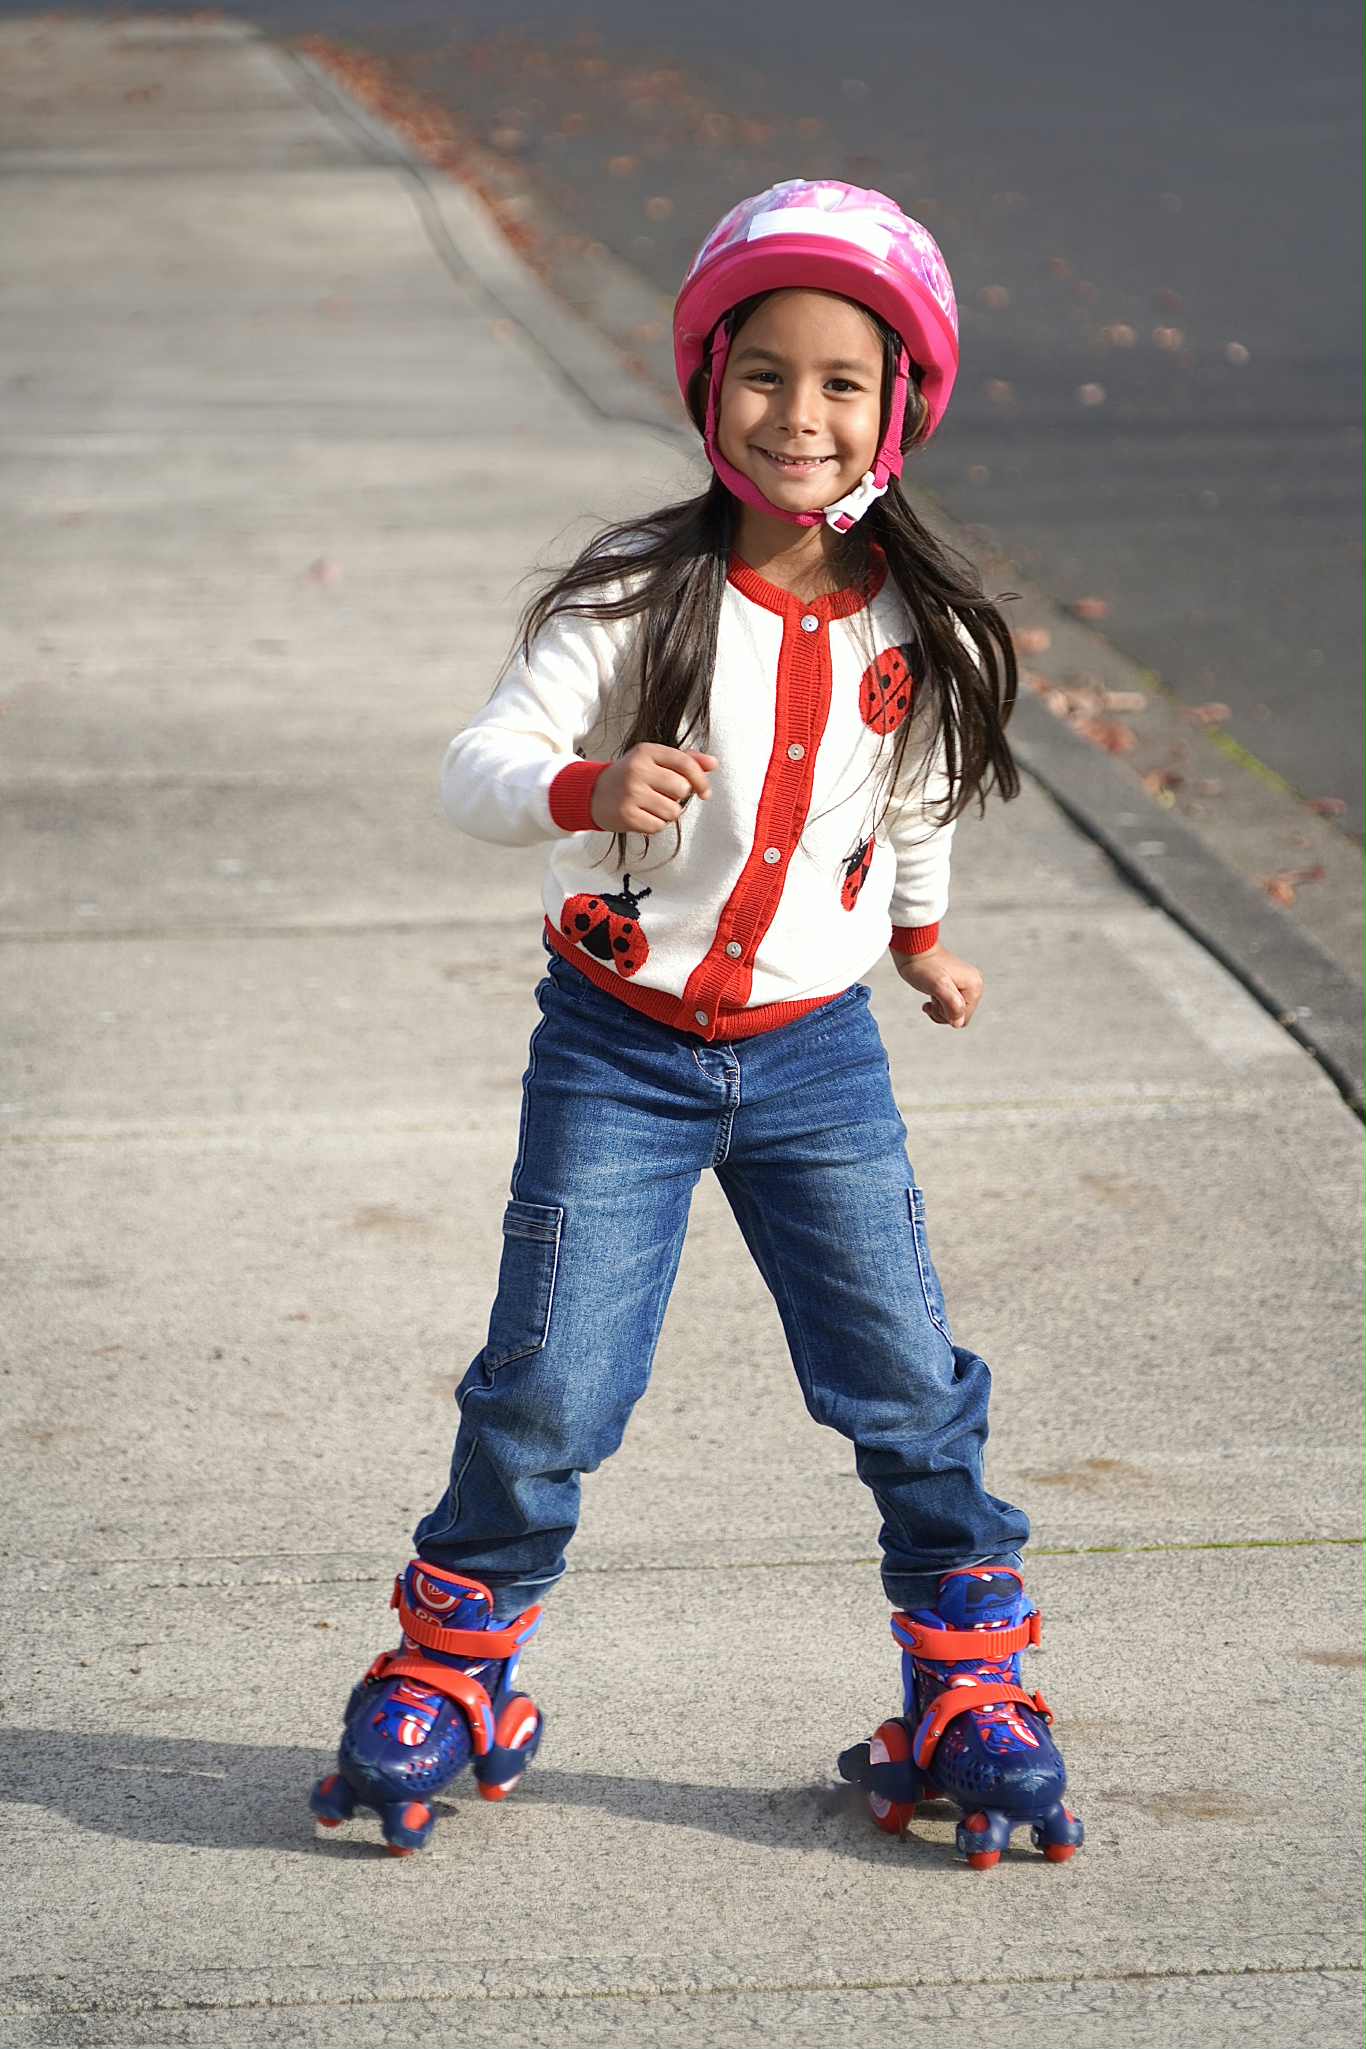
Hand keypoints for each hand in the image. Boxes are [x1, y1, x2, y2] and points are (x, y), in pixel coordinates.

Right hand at [591, 744, 717, 834]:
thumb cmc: (630, 776)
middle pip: (682, 789)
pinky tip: (642, 815)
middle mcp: (637, 770)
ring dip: (667, 813)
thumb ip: (685, 760)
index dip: (700, 780)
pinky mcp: (626, 815)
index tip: (705, 792)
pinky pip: (658, 826)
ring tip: (650, 806)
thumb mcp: (654, 761)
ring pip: (673, 811)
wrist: (593, 793)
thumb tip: (713, 764)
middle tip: (661, 794)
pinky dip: (655, 824)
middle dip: (678, 796)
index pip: (685, 763)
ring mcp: (630, 793)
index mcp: (646, 752)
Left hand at [892, 943, 983, 1028]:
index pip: (963, 1018)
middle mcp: (974, 985)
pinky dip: (938, 1005)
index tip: (936, 1000)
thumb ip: (951, 1004)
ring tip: (931, 996)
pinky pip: (950, 1005)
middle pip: (960, 1016)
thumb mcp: (938, 986)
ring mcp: (965, 984)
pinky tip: (930, 998)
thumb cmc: (923, 966)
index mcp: (974, 986)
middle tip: (932, 998)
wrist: (913, 948)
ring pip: (954, 1012)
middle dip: (943, 1012)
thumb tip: (958, 1023)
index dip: (947, 1015)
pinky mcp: (955, 984)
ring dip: (939, 1009)